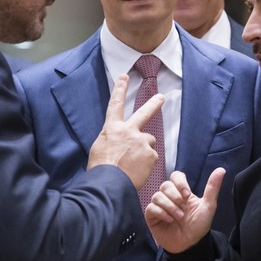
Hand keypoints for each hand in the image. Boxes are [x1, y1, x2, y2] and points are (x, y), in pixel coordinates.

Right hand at [88, 74, 163, 189]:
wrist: (108, 183)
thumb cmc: (100, 169)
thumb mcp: (99, 148)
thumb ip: (113, 140)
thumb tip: (120, 142)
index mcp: (112, 129)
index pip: (115, 104)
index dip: (119, 89)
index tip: (124, 77)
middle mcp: (128, 131)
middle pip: (144, 113)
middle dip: (153, 104)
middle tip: (161, 98)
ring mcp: (141, 141)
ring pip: (148, 142)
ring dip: (144, 150)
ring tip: (134, 164)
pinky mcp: (150, 154)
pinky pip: (151, 157)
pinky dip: (146, 164)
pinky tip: (137, 171)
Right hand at [145, 168, 224, 252]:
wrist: (190, 244)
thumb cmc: (199, 225)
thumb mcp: (208, 206)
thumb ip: (212, 188)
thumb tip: (222, 169)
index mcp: (182, 192)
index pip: (175, 176)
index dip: (179, 183)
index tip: (187, 194)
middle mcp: (169, 197)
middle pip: (165, 185)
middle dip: (174, 196)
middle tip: (182, 208)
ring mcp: (160, 206)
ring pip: (157, 196)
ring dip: (169, 206)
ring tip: (178, 217)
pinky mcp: (152, 216)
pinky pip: (150, 208)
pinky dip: (161, 213)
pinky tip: (169, 220)